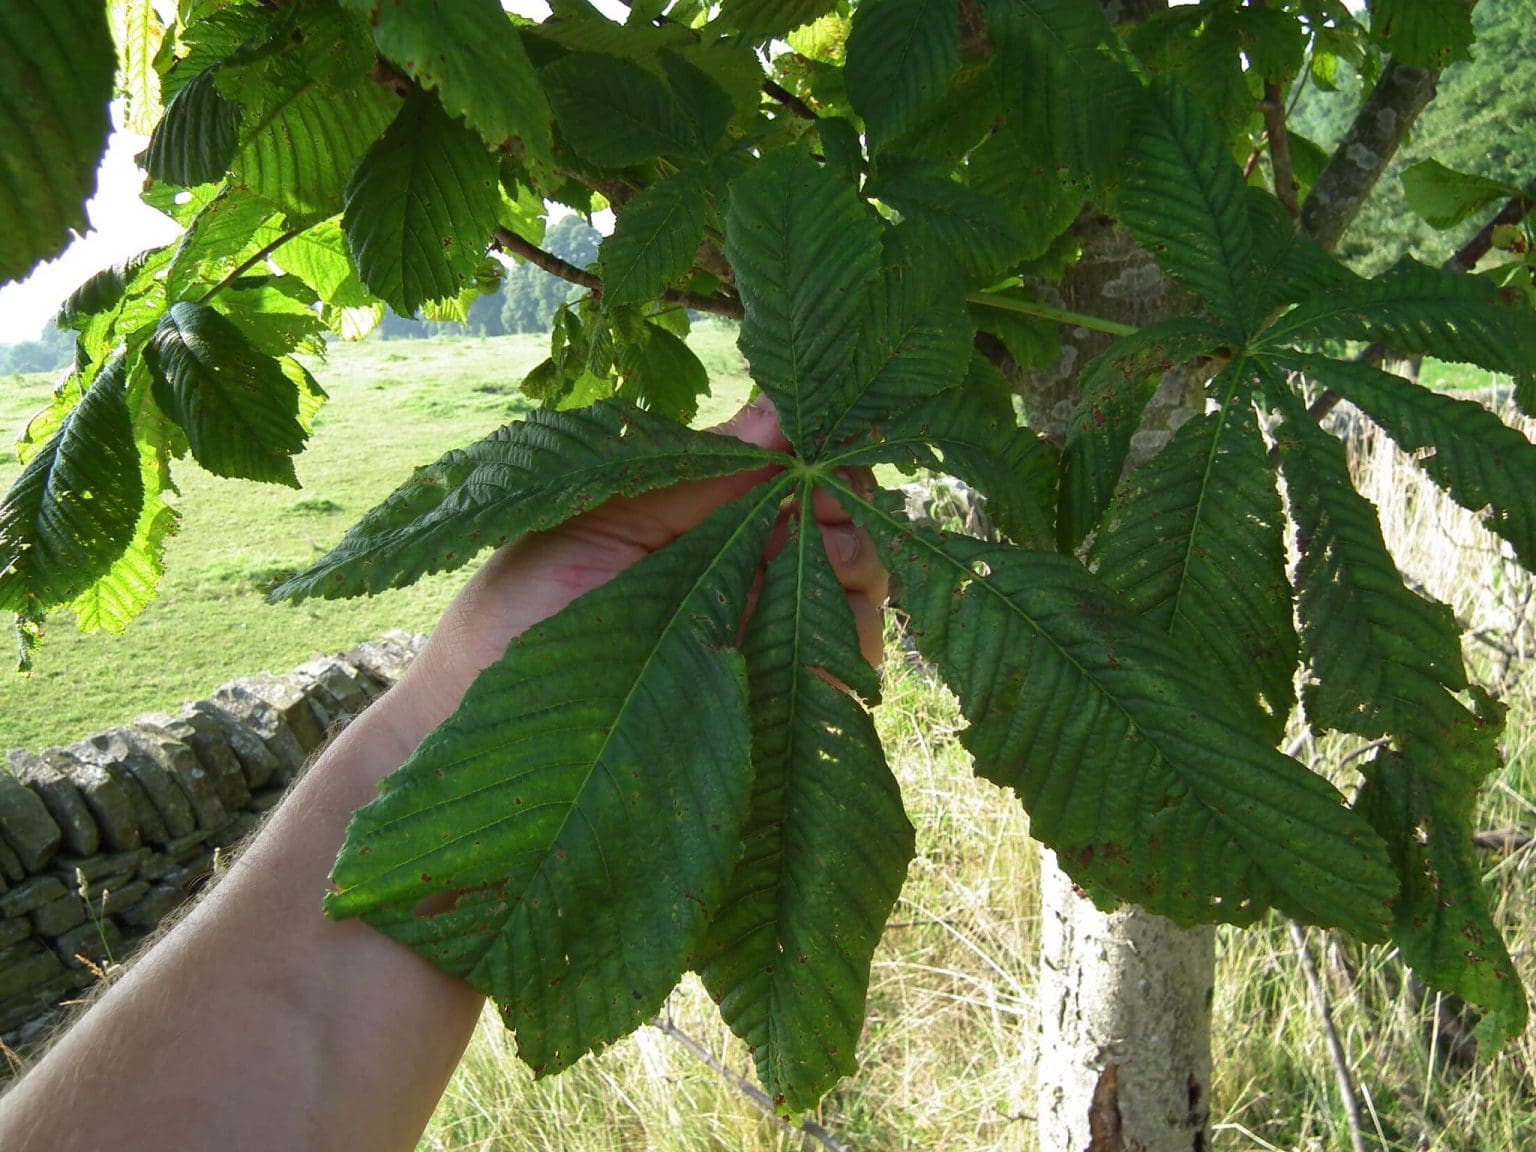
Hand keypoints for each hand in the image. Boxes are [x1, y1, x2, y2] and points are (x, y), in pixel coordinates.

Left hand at [392, 398, 888, 740]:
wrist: (478, 723)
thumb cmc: (521, 606)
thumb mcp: (603, 517)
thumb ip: (693, 472)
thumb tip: (780, 407)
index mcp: (703, 519)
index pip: (788, 478)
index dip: (817, 456)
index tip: (825, 443)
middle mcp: (741, 573)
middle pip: (837, 529)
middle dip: (850, 507)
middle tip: (832, 500)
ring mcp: (760, 640)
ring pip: (854, 594)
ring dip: (860, 565)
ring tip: (830, 548)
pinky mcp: (770, 707)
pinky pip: (840, 668)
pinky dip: (854, 636)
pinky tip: (826, 613)